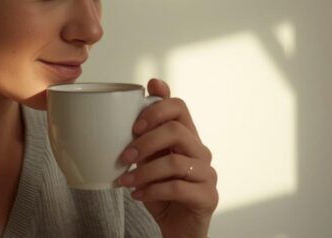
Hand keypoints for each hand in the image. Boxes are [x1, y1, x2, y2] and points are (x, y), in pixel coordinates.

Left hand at [117, 78, 217, 237]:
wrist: (178, 227)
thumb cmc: (162, 191)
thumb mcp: (149, 163)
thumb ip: (144, 141)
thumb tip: (123, 119)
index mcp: (187, 137)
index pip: (179, 107)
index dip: (157, 107)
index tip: (135, 122)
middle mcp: (200, 151)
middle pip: (176, 130)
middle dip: (145, 142)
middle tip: (125, 156)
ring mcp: (207, 173)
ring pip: (174, 162)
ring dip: (144, 172)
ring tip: (126, 180)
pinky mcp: (208, 196)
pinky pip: (178, 188)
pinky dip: (153, 191)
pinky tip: (138, 195)